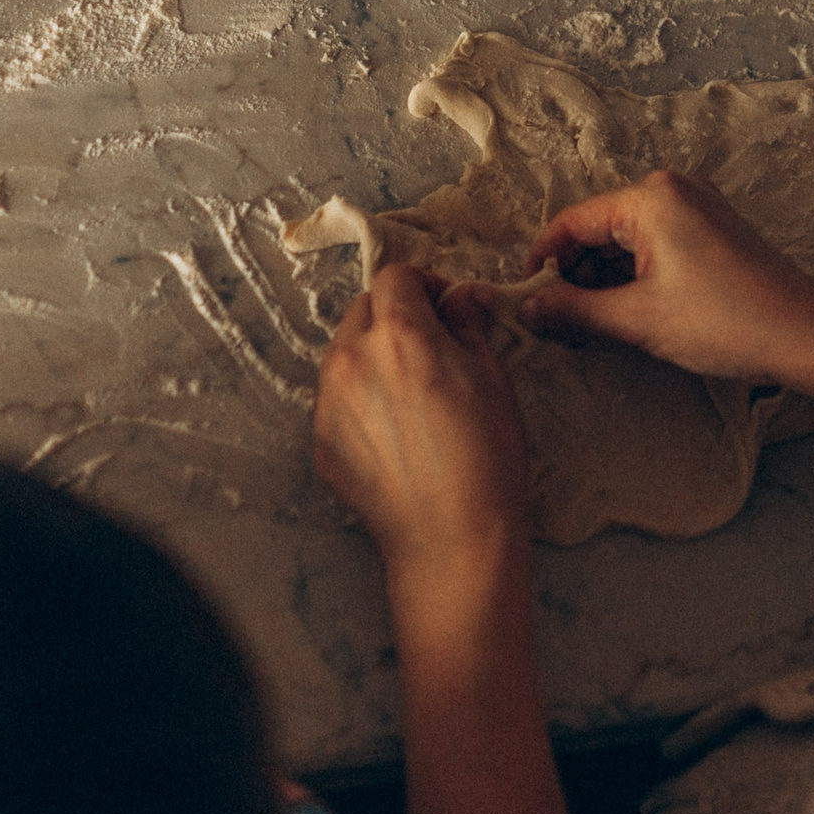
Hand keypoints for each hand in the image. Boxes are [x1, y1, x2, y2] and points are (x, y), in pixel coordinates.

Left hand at [314, 265, 531, 575]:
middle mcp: (352, 359)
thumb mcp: (493, 379)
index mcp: (400, 335)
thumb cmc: (486, 458)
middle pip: (364, 309)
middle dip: (395, 316)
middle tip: (431, 346)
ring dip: (373, 355)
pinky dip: (361, 399)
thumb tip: (465, 296)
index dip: (424, 285)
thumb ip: (470, 325)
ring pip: (344, 353)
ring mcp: (329, 401)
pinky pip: (337, 399)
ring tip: (411, 392)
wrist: (452, 536)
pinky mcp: (320, 439)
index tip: (445, 306)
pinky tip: (396, 431)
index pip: (395, 277)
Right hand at [518, 171, 813, 385]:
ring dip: (602, 283)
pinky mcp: (712, 233)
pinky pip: (654, 248)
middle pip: (598, 230)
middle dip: (573, 277)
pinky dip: (633, 280)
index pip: (572, 223)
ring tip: (586, 330)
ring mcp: (696, 209)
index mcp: (651, 197)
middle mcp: (673, 190)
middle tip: (553, 326)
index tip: (523, 301)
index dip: (542, 264)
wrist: (806, 337)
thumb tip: (526, 308)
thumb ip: (573, 311)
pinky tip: (623, 318)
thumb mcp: (637, 320)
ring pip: (625, 243)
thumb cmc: (727, 322)